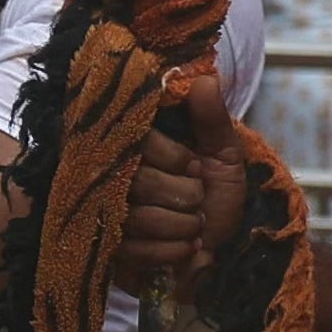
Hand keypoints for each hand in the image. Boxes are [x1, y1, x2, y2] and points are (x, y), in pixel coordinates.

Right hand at [125, 85, 252, 282]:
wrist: (222, 247)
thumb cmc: (218, 196)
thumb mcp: (224, 154)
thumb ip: (212, 119)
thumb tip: (206, 80)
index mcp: (139, 147)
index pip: (139, 142)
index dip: (176, 159)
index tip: (196, 168)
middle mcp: (114, 177)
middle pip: (138, 182)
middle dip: (184, 197)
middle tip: (198, 200)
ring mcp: (108, 214)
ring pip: (138, 217)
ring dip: (181, 226)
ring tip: (195, 225)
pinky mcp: (109, 249)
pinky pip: (137, 249)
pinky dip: (172, 251)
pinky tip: (184, 248)